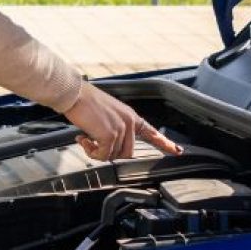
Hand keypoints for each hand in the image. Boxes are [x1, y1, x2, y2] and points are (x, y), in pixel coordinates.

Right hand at [64, 81, 182, 160]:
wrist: (73, 93)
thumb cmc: (83, 102)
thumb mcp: (105, 113)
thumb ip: (113, 127)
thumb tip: (108, 145)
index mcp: (129, 115)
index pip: (151, 131)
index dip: (164, 143)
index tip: (177, 151)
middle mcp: (129, 122)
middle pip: (127, 152)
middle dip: (109, 152)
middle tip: (92, 144)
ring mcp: (121, 128)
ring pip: (114, 155)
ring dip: (97, 151)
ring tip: (85, 138)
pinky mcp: (110, 135)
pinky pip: (103, 155)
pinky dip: (91, 152)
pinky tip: (82, 139)